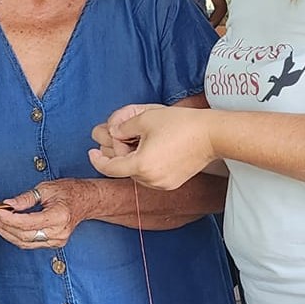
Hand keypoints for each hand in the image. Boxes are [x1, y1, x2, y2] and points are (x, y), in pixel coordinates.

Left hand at [0, 179, 95, 250]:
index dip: (9, 219)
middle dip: (5, 226)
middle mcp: (59, 232)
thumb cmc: (69, 191)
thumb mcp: (46, 188)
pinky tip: (8, 228)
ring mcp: (57, 240)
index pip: (27, 222)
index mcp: (59, 216)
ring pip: (25, 243)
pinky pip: (30, 244)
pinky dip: (16, 237)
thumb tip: (7, 204)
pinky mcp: (53, 244)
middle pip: (24, 235)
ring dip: (8, 233)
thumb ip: (25, 198)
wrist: (87, 201)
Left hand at [88, 104, 215, 190]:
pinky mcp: (173, 182)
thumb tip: (114, 133)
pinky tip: (153, 148)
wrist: (212, 135)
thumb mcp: (145, 119)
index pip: (110, 168)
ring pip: (138, 173)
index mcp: (141, 166)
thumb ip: (123, 127)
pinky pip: (151, 175)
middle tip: (122, 135)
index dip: (98, 159)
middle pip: (125, 169)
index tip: (92, 152)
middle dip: (120, 153)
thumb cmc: (181, 124)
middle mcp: (151, 180)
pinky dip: (146, 164)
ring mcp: (163, 184)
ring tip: (141, 140)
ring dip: (133, 159)